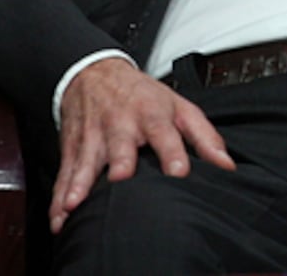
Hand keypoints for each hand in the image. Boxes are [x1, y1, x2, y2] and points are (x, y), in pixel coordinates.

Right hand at [49, 56, 234, 233]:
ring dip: (81, 183)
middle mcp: (122, 124)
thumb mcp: (178, 106)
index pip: (165, 132)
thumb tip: (227, 165)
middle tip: (122, 178)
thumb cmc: (141, 94)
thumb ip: (204, 136)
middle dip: (121, 161)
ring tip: (75, 203)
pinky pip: (66, 173)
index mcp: (152, 114)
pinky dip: (60, 194)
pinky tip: (60, 214)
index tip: (179, 172)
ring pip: (88, 160)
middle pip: (122, 144)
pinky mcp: (74, 148)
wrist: (95, 72)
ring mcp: (95, 136)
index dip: (172, 152)